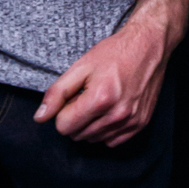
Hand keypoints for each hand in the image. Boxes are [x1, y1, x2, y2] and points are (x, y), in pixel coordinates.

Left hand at [35, 9, 170, 144]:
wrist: (148, 46)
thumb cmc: (114, 53)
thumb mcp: (80, 67)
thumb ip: (57, 93)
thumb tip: (40, 117)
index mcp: (99, 99)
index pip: (64, 127)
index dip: (63, 111)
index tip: (74, 97)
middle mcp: (117, 115)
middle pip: (78, 135)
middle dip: (76, 118)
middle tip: (87, 96)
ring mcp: (131, 121)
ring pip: (94, 140)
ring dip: (91, 125)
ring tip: (100, 101)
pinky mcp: (140, 124)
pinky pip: (112, 141)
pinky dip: (106, 130)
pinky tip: (110, 110)